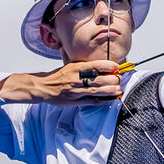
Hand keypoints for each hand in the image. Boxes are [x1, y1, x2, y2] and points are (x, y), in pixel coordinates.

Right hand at [0, 59, 123, 104]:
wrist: (43, 87)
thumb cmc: (59, 75)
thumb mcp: (71, 64)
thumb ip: (85, 64)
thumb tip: (103, 62)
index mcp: (76, 67)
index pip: (96, 65)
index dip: (109, 66)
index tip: (117, 66)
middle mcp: (77, 79)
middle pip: (100, 79)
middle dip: (113, 79)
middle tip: (119, 78)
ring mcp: (76, 91)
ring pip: (97, 91)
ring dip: (111, 91)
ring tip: (119, 89)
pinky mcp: (75, 101)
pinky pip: (92, 102)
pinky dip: (103, 101)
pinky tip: (111, 99)